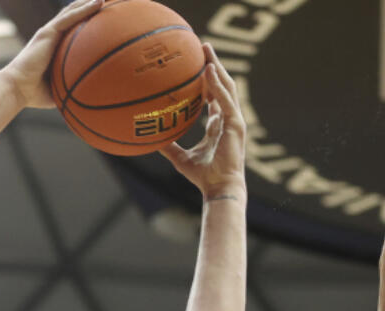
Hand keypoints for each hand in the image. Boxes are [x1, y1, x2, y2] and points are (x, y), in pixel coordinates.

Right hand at [0, 0, 103, 109]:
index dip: (85, 20)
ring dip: (88, 2)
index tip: (102, 19)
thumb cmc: (35, 94)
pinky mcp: (48, 32)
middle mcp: (51, 35)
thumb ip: (71, 88)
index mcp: (53, 46)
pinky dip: (84, 9)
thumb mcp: (59, 90)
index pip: (71, 28)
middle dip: (88, 6)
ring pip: (72, 11)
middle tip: (107, 2)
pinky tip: (99, 3)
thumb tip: (89, 99)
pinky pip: (69, 18)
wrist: (17, 88)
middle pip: (72, 14)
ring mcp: (49, 32)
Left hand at [160, 45, 246, 201]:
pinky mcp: (236, 125)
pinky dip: (216, 84)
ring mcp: (234, 120)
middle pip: (222, 85)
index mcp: (218, 125)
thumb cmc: (203, 177)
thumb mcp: (180, 158)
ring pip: (226, 87)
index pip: (215, 96)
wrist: (218, 189)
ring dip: (216, 66)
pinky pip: (225, 99)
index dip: (207, 80)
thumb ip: (168, 146)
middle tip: (202, 47)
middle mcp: (228, 119)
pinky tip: (206, 70)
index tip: (196, 65)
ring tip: (206, 50)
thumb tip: (149, 140)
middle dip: (213, 64)